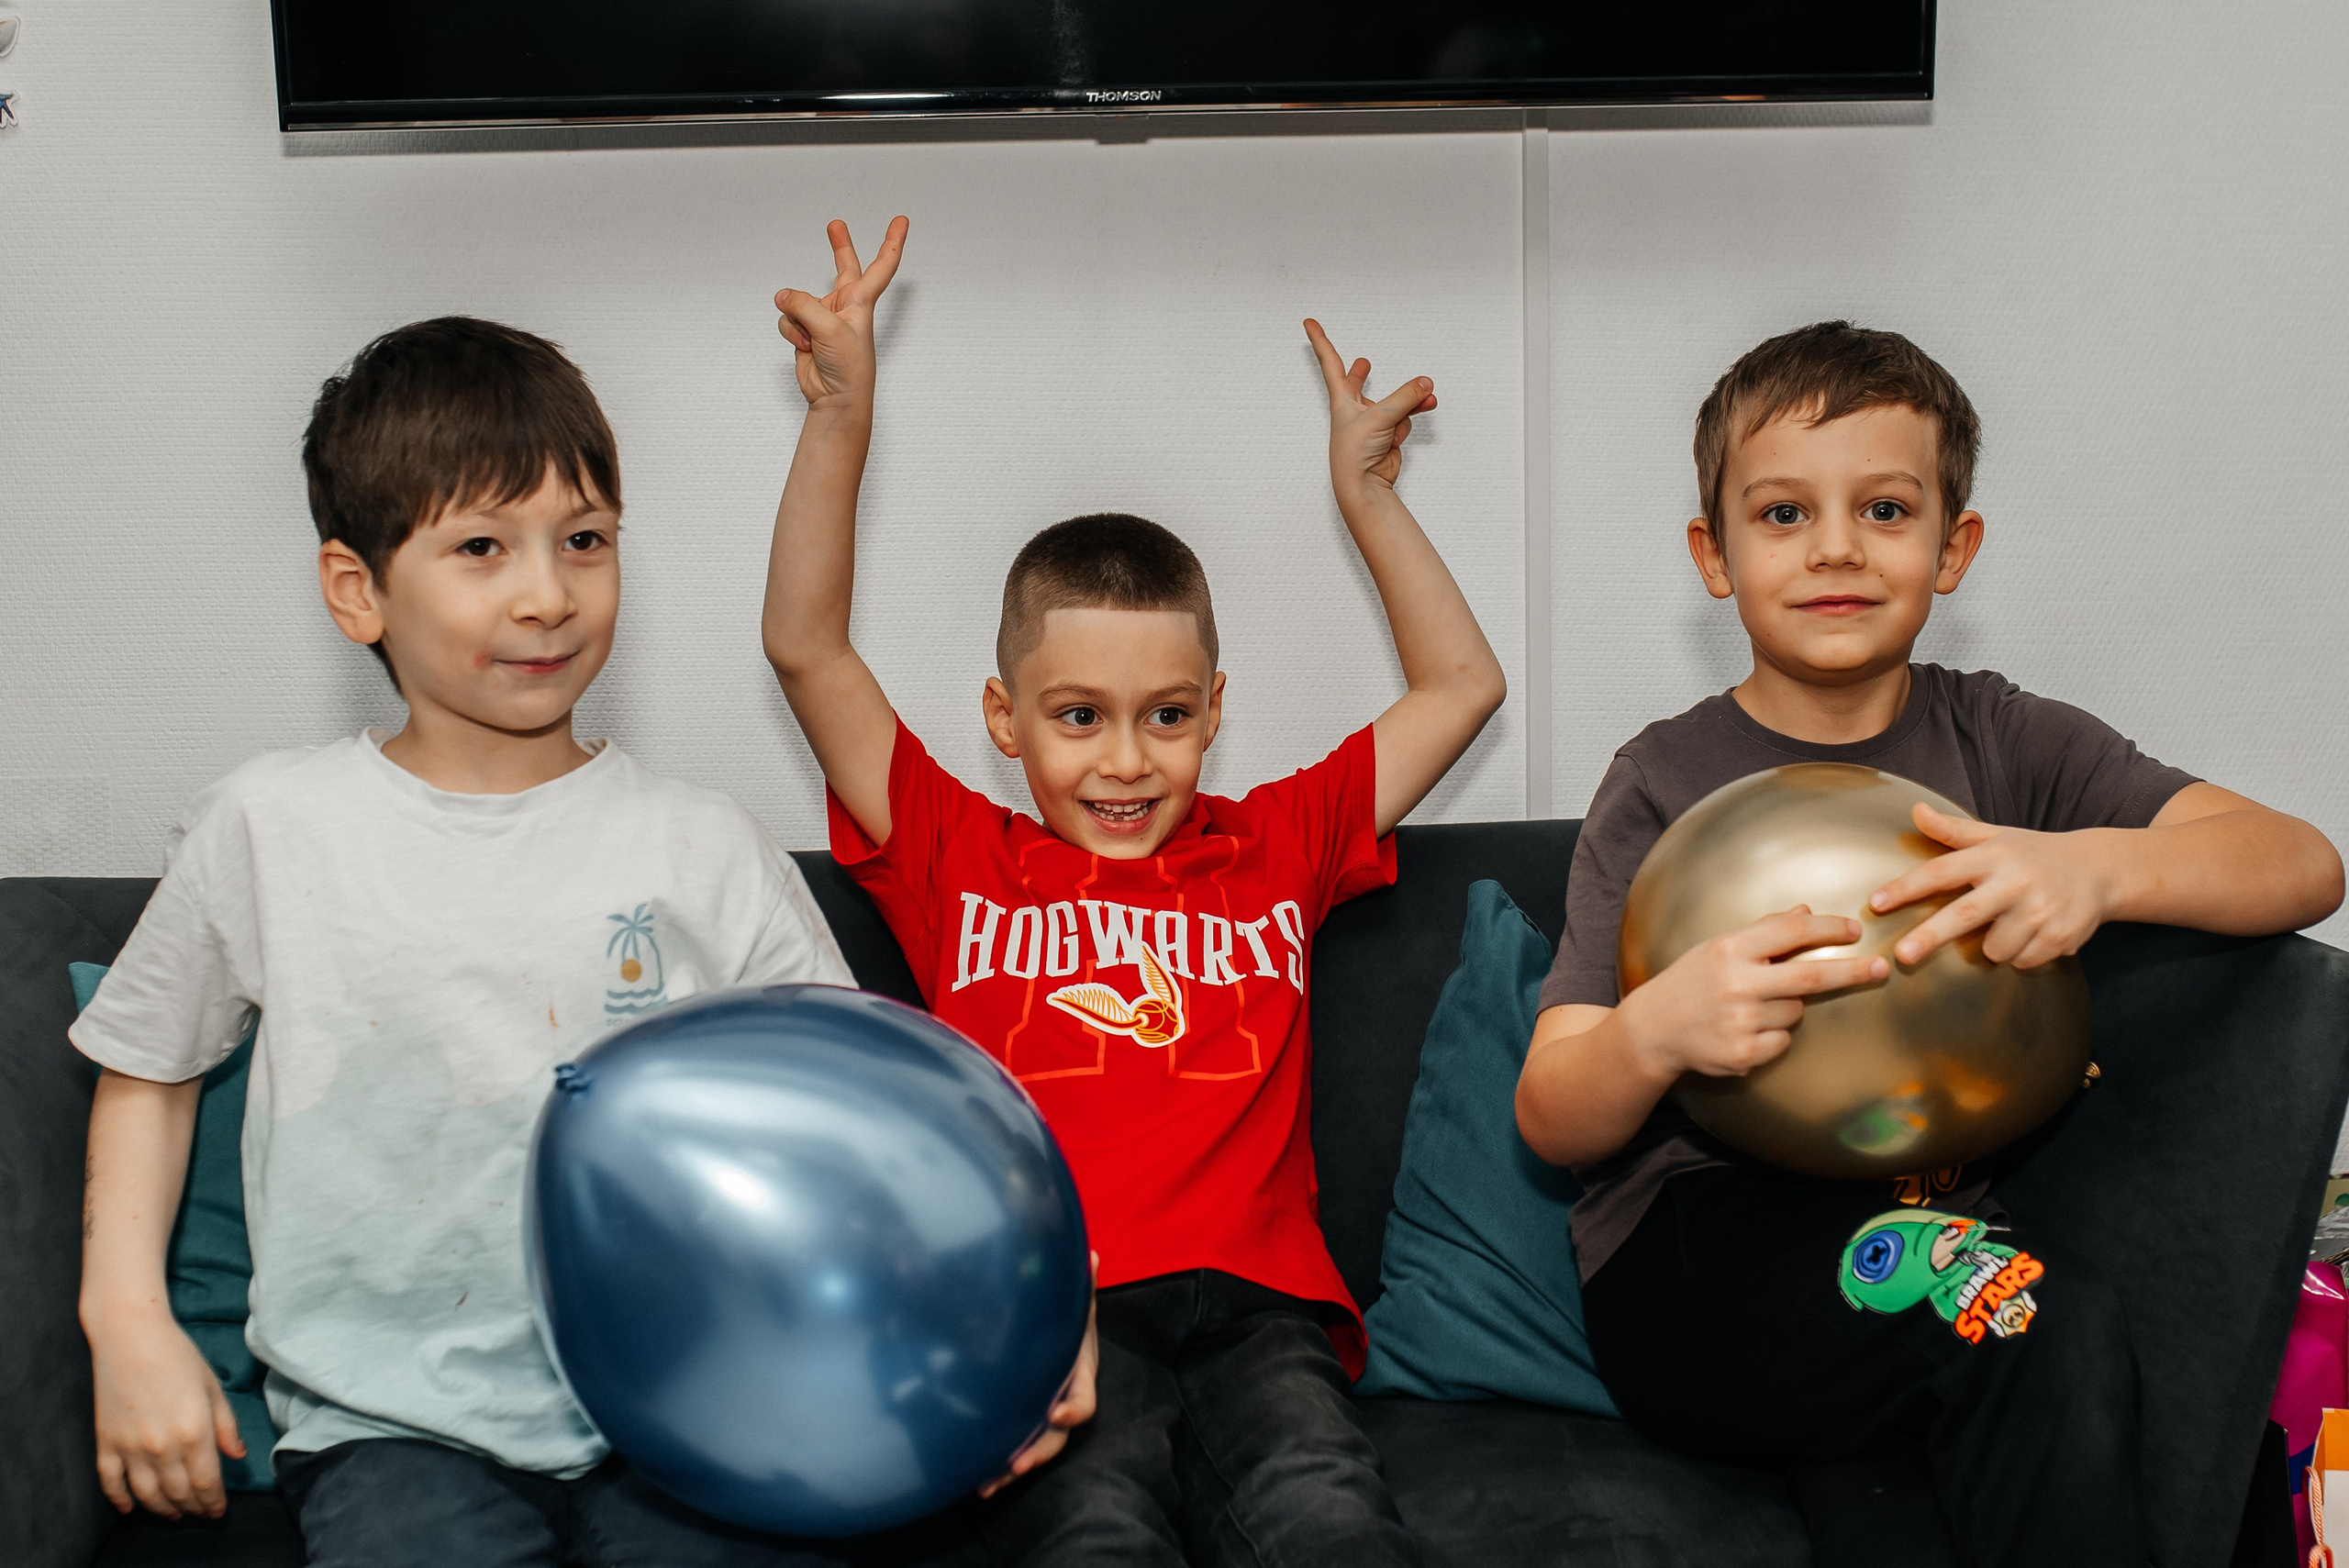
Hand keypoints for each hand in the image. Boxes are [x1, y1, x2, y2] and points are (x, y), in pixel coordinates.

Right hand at [88, 1306, 244, 1519]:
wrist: (131, 1336)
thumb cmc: (178, 1355)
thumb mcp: (212, 1387)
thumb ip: (226, 1425)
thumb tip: (237, 1456)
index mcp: (194, 1431)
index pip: (206, 1483)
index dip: (214, 1502)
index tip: (219, 1510)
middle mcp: (162, 1446)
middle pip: (179, 1493)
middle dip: (194, 1508)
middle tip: (202, 1513)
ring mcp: (130, 1447)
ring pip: (147, 1495)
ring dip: (163, 1509)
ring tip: (175, 1514)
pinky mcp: (105, 1443)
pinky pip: (110, 1482)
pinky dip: (119, 1500)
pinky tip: (129, 1508)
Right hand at [774, 216, 909, 411]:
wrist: (836, 398)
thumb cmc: (849, 368)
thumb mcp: (830, 329)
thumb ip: (804, 306)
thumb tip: (782, 297)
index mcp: (862, 301)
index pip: (882, 265)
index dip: (892, 241)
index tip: (901, 220)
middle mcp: (844, 305)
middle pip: (843, 266)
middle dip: (840, 245)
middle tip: (835, 225)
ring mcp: (823, 317)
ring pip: (798, 301)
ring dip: (799, 319)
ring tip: (812, 340)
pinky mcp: (805, 330)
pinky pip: (788, 319)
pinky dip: (792, 332)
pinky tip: (804, 346)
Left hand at [977, 1257, 1099, 1498]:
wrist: (1055, 1329)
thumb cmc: (1066, 1316)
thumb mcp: (1075, 1301)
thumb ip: (1081, 1285)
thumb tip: (1090, 1257)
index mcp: (1077, 1376)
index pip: (1083, 1401)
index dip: (1073, 1410)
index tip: (1058, 1414)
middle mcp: (1061, 1402)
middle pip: (1056, 1437)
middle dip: (1038, 1451)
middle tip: (1018, 1464)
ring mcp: (1041, 1416)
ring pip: (1033, 1450)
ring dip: (1012, 1469)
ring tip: (987, 1486)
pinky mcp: (1022, 1422)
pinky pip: (1013, 1448)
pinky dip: (996, 1466)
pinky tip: (976, 1482)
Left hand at [1305, 319, 1435, 498]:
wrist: (1364, 485)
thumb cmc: (1355, 454)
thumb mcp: (1381, 416)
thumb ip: (1405, 396)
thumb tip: (1425, 385)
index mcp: (1341, 399)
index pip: (1330, 362)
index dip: (1320, 340)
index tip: (1308, 323)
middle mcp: (1354, 410)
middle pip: (1358, 384)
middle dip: (1361, 374)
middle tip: (1362, 363)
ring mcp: (1371, 423)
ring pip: (1395, 401)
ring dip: (1411, 400)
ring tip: (1427, 397)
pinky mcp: (1387, 435)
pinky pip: (1404, 418)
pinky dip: (1410, 420)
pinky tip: (1409, 427)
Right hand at [1619, 908, 1888, 1079]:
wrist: (1650, 1031)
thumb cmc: (1689, 982)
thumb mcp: (1717, 948)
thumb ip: (1763, 931)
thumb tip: (1805, 911)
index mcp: (1730, 949)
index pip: (1791, 931)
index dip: (1829, 928)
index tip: (1855, 930)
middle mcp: (1737, 983)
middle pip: (1812, 975)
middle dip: (1853, 970)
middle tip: (1882, 968)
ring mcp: (1740, 1021)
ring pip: (1796, 1011)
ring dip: (1787, 1008)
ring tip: (1750, 1008)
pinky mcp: (1743, 1054)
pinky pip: (1782, 1041)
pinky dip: (1772, 1036)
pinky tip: (1742, 1032)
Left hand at [1870, 803, 2117, 968]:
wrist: (2098, 870)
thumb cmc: (2033, 854)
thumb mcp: (1995, 836)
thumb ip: (1952, 830)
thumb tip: (1915, 810)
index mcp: (1994, 856)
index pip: (1941, 871)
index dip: (1906, 888)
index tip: (1875, 903)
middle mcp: (2017, 882)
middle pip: (1965, 914)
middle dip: (1930, 936)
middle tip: (1900, 956)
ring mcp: (2042, 911)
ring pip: (1995, 948)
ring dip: (1993, 945)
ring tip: (2010, 922)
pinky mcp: (2061, 937)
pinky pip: (2022, 961)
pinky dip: (2021, 954)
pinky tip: (2035, 932)